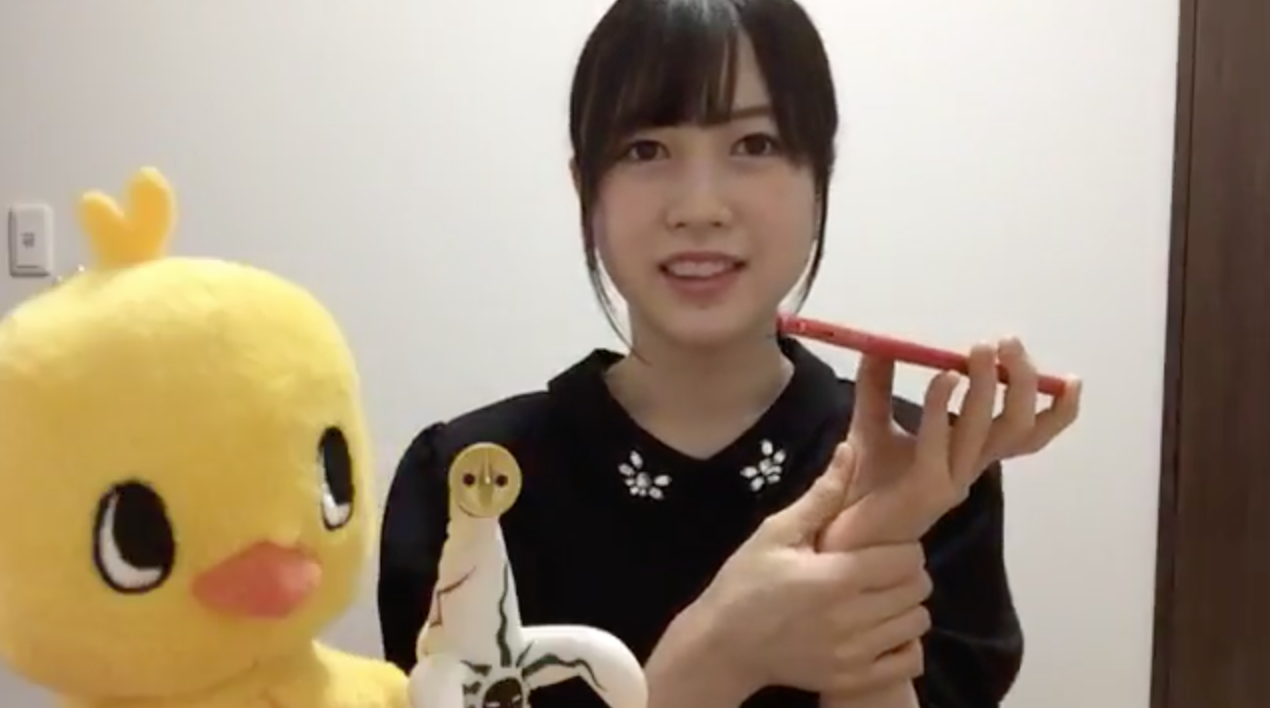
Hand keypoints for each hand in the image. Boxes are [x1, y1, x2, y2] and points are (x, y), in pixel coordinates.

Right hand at [662, 446, 931, 699]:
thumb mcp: (776, 533)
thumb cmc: (746, 582)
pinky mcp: (853, 678)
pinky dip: (904, 645)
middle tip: (881, 570)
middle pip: (918, 589)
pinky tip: (881, 631)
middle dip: (906, 573)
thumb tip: (850, 449)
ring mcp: (855, 653)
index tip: (882, 546)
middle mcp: (852, 617)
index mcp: (837, 576)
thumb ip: (822, 496)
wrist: (723, 645)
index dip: (902, 547)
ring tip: (879, 598)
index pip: (907, 557)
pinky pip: (908, 662)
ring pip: (917, 623)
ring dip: (906, 607)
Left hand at [822, 337, 1081, 547]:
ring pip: (989, 434)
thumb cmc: (863, 482)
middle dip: (1021, 383)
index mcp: (969, 454)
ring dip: (987, 388)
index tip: (1068, 378)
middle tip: (1005, 344)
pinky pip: (940, 443)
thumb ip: (877, 384)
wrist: (840, 531)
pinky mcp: (925, 488)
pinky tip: (941, 379)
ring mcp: (951, 480)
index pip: (1029, 434)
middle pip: (1019, 428)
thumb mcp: (872, 423)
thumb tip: (880, 342)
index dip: (1057, 411)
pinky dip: (941, 407)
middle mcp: (968, 468)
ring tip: (979, 352)